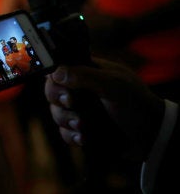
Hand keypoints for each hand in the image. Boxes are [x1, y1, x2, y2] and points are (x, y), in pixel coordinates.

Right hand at [45, 58, 164, 160]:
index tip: (64, 88)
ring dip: (66, 120)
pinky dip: (71, 136)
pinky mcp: (83, 128)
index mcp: (88, 71)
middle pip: (52, 91)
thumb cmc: (137, 104)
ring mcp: (81, 109)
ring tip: (82, 127)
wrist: (153, 136)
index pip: (59, 68)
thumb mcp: (114, 85)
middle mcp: (81, 88)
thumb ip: (85, 76)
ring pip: (56, 112)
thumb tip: (56, 73)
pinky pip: (64, 132)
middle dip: (58, 100)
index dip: (54, 79)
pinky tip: (83, 138)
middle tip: (70, 104)